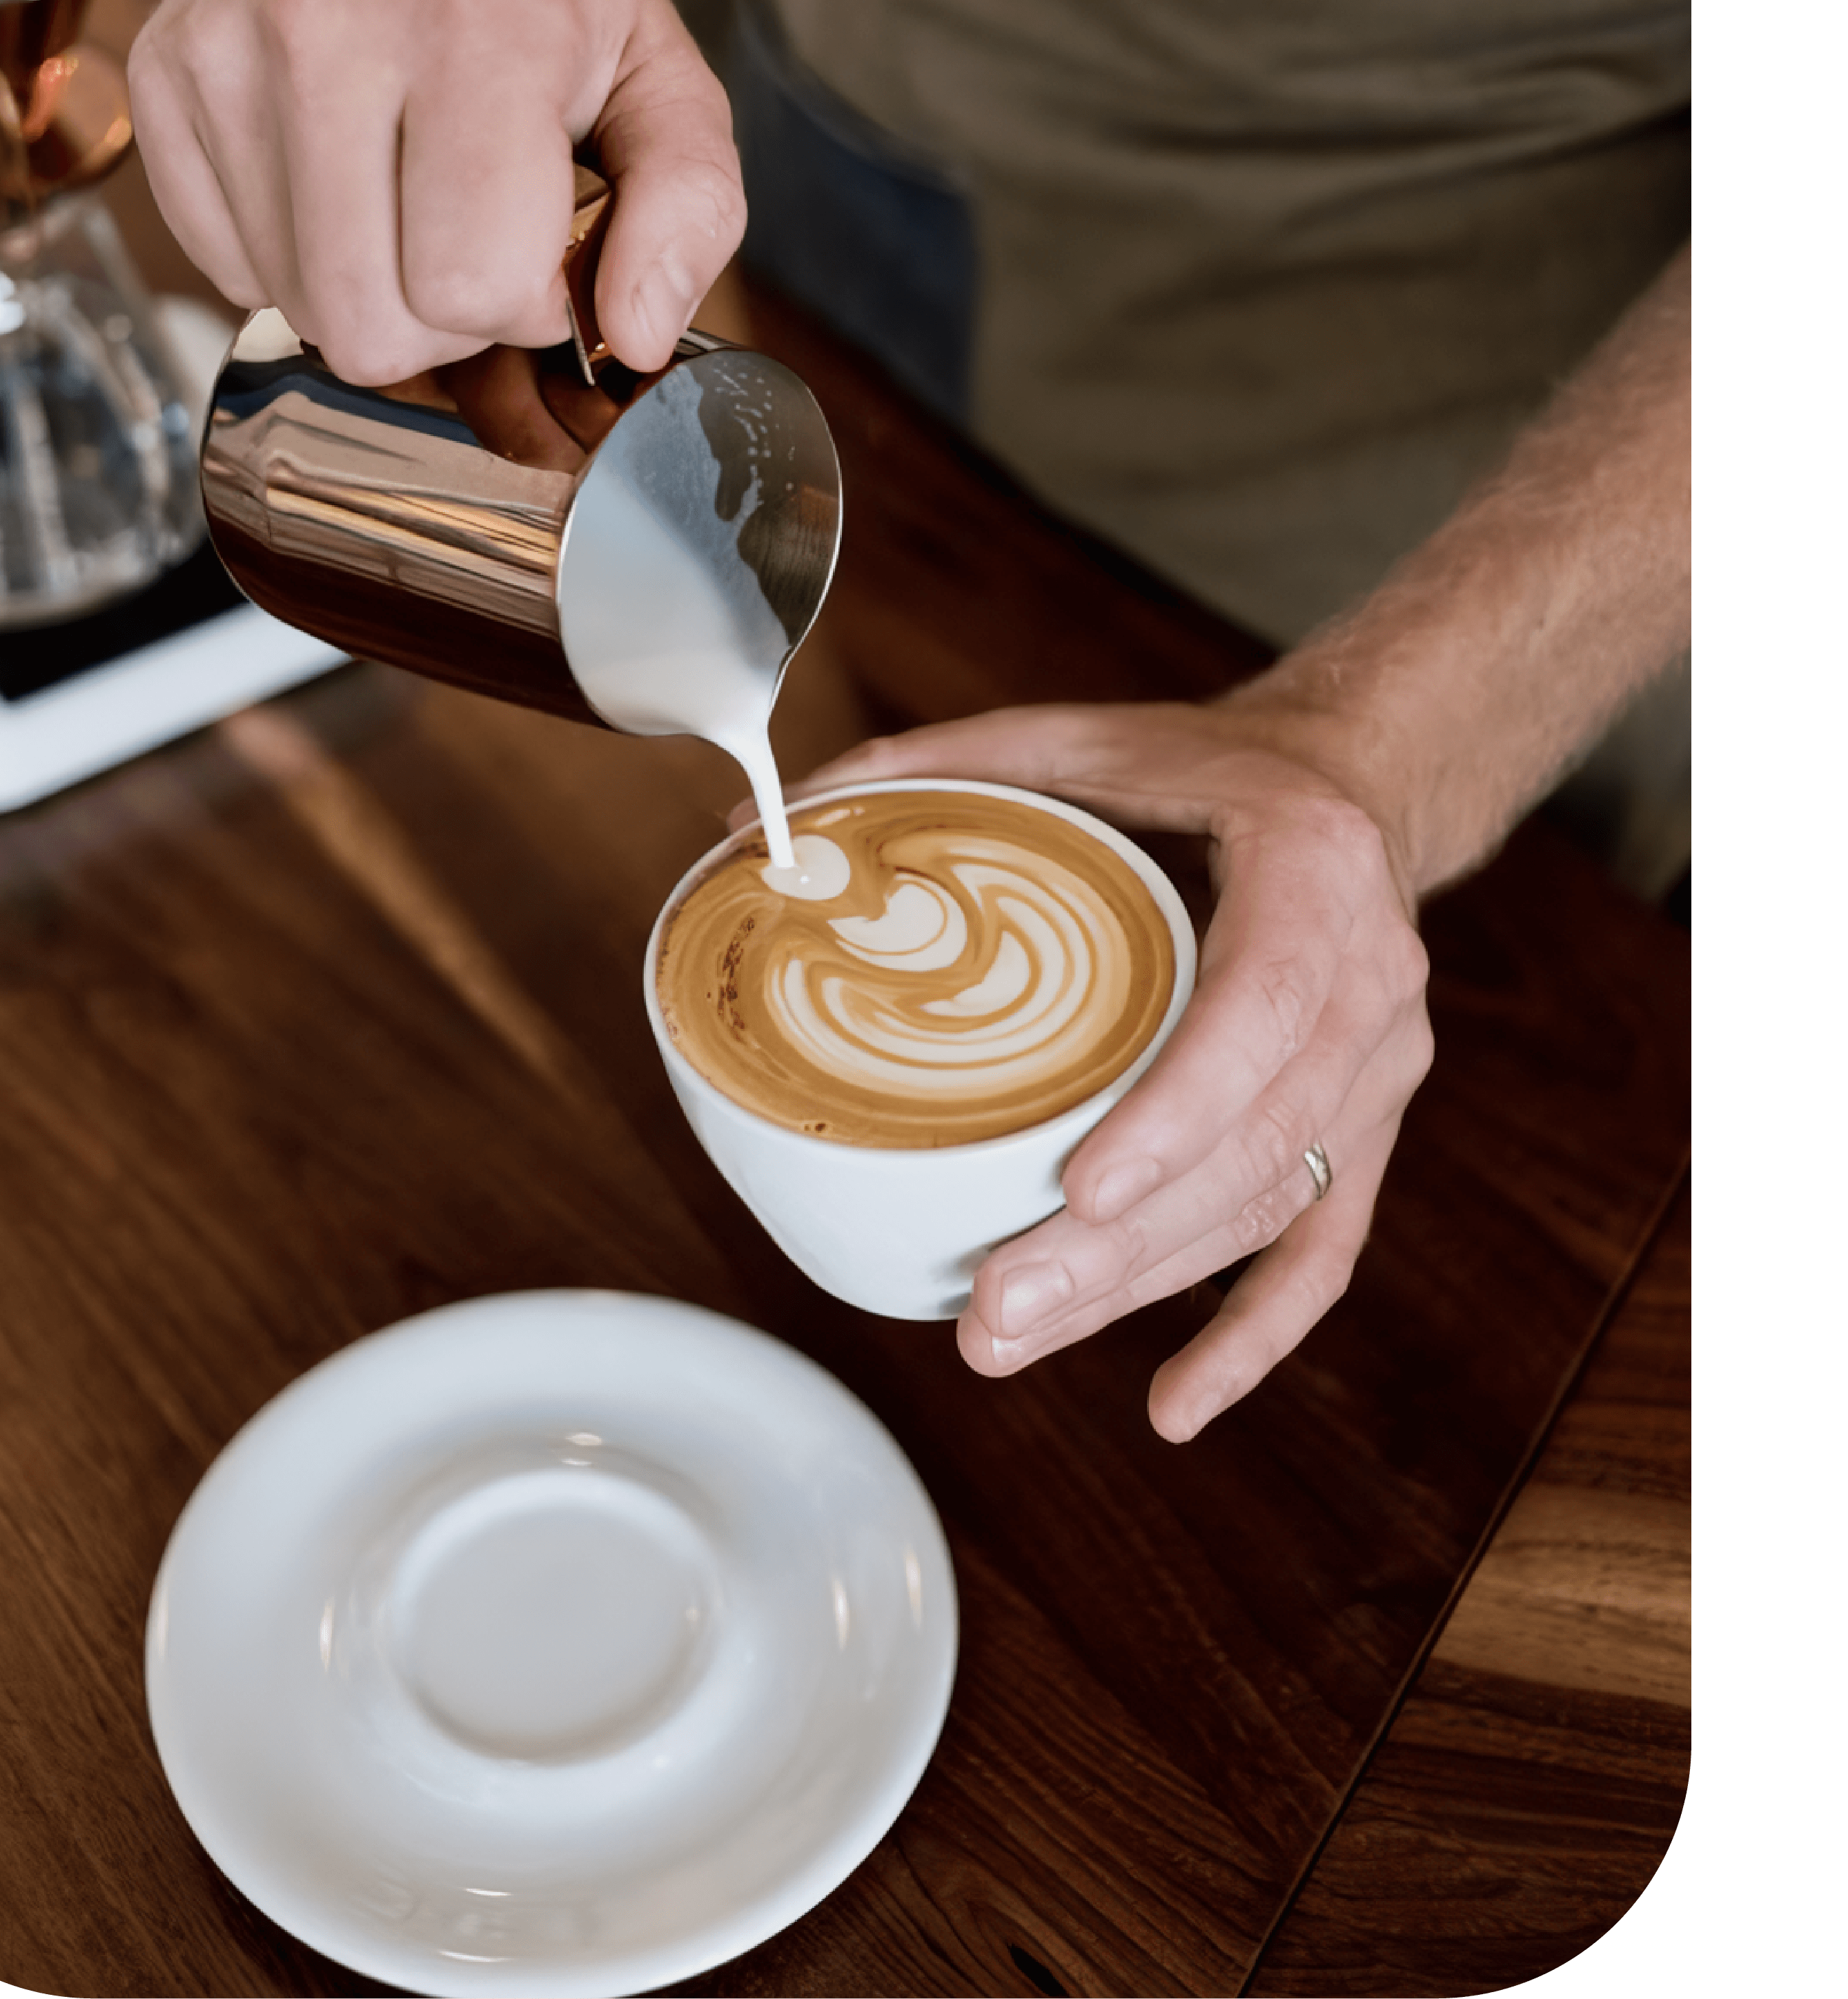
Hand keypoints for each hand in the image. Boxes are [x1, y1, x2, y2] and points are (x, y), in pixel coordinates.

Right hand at [127, 0, 743, 384]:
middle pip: (374, 325)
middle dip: (444, 316)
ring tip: (408, 193)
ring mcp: (230, 47)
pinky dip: (291, 254)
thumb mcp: (662, 69)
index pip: (474, 284)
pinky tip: (338, 174)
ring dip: (369, 287)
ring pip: (298, 307)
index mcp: (480, 21)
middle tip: (474, 228)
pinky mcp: (168, 71)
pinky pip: (223, 267)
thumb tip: (635, 338)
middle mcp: (332, 24)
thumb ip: (691, 208)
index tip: (542, 232)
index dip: (527, 298)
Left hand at [792, 703, 1431, 1440]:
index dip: (1180, 1106)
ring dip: (1146, 1291)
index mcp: (1314, 872)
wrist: (1358, 787)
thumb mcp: (1082, 737)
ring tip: (1012, 1337)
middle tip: (996, 1306)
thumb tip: (759, 825)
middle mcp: (1372, 982)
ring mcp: (1382, 1069)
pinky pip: (1324, 1249)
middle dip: (1125, 1242)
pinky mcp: (1372, 1129)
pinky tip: (1171, 1404)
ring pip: (1274, 1205)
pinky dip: (1252, 1335)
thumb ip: (934, 766)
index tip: (1083, 1186)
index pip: (1262, 1008)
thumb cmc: (1206, 769)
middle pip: (1259, 1140)